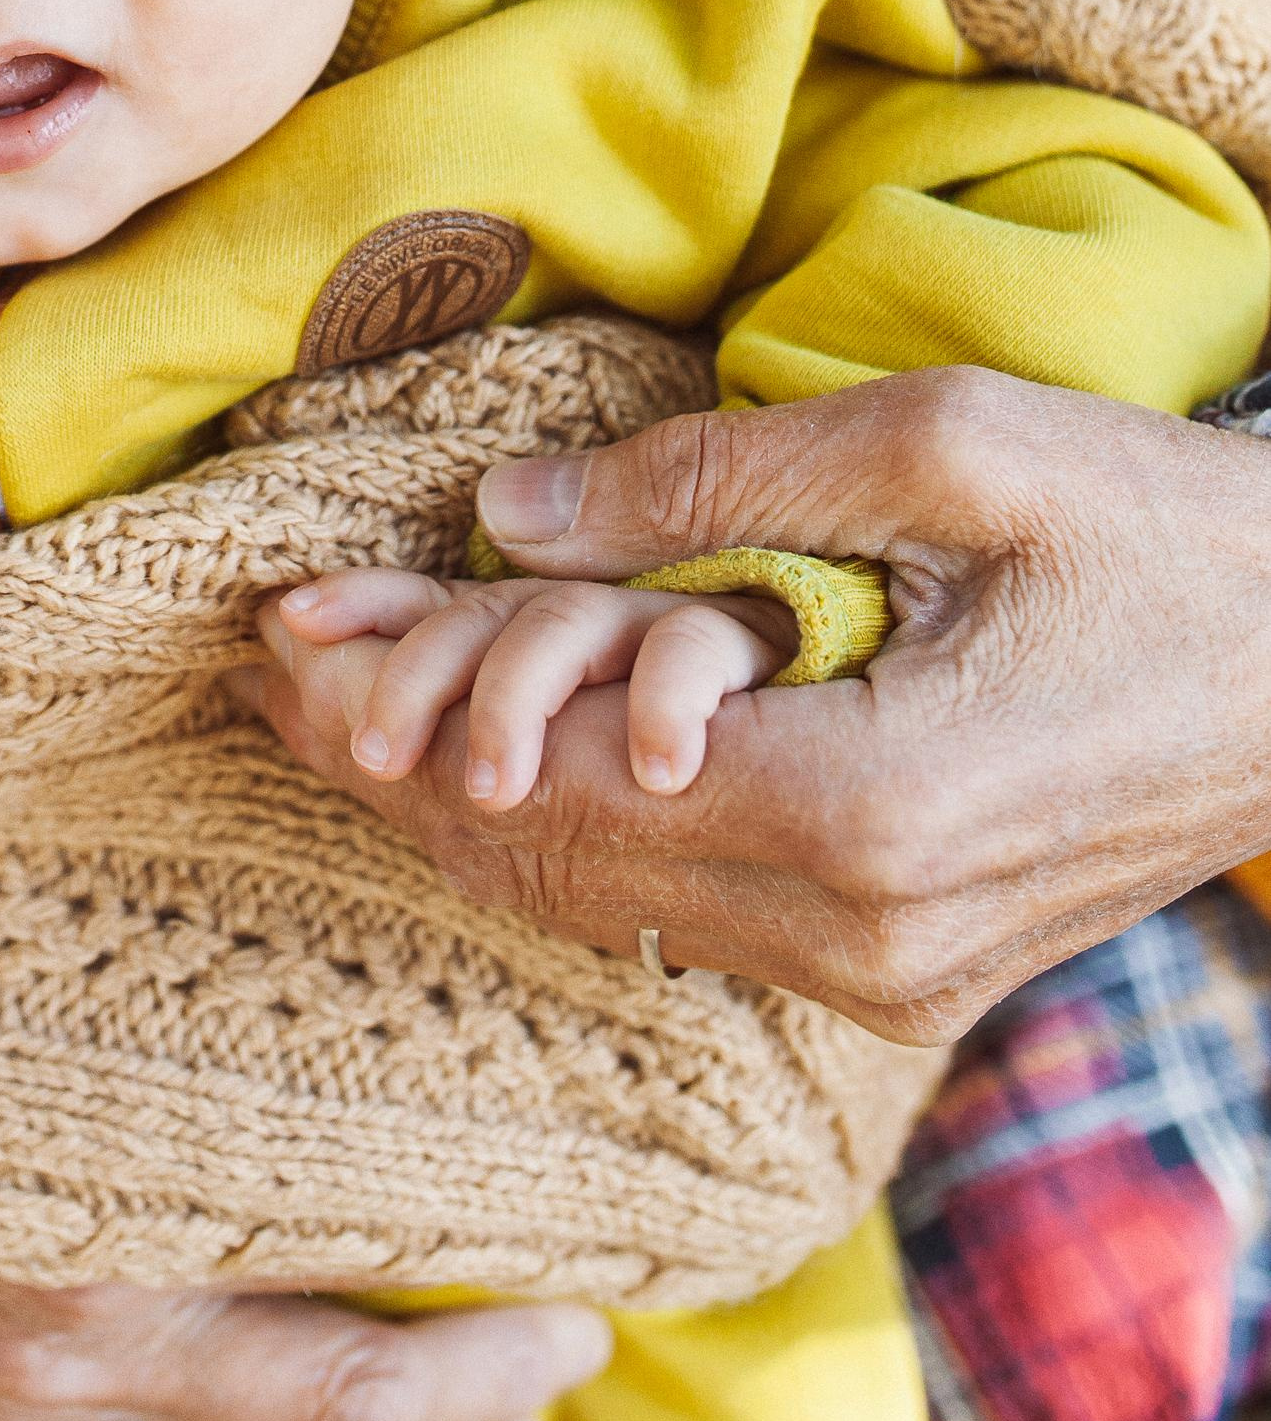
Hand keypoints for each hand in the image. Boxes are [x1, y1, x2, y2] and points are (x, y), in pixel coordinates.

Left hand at [234, 372, 1270, 1042]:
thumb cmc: (1158, 532)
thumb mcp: (948, 451)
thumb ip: (713, 484)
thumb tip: (506, 518)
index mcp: (867, 810)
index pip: (561, 768)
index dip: (411, 696)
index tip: (282, 627)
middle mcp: (854, 930)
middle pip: (551, 847)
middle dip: (391, 747)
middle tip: (262, 664)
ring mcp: (875, 969)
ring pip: (597, 891)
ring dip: (451, 790)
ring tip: (320, 703)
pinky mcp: (892, 958)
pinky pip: (672, 902)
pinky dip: (551, 824)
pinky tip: (468, 762)